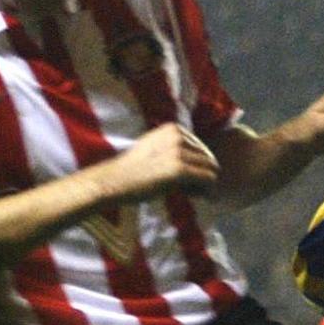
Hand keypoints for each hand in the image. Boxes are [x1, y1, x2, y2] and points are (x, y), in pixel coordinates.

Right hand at [103, 122, 219, 200]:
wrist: (114, 180)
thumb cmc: (133, 168)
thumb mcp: (155, 147)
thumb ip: (176, 148)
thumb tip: (204, 163)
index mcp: (173, 128)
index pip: (200, 147)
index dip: (195, 164)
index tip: (184, 178)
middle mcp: (178, 136)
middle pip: (207, 157)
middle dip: (201, 174)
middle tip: (188, 189)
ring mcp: (179, 152)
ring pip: (210, 168)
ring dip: (202, 183)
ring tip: (188, 193)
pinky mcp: (180, 170)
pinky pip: (207, 179)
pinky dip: (204, 190)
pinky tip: (191, 196)